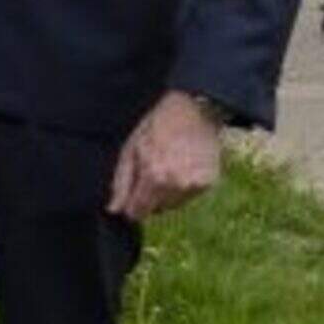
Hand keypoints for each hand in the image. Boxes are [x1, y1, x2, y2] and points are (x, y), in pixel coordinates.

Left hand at [107, 91, 226, 221]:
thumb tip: (113, 210)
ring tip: (167, 168)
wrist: (194, 112)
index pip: (138, 211)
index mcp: (154, 176)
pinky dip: (183, 188)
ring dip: (167, 194)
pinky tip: (181, 168)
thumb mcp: (130, 150)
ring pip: (174, 205)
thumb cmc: (156, 128)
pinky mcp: (209, 182)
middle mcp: (177, 184)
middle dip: (149, 198)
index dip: (131, 208)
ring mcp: (195, 184)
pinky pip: (189, 196)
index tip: (129, 201)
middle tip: (151, 174)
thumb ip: (121, 183)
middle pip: (156, 210)